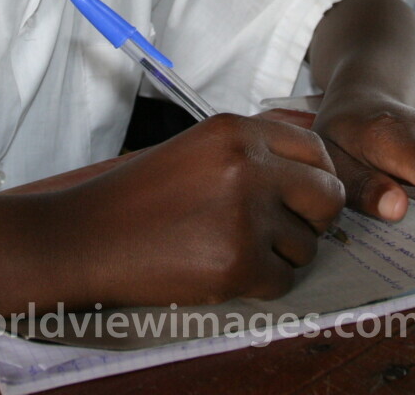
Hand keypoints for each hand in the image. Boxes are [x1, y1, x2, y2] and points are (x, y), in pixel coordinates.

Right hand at [63, 114, 343, 306]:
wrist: (87, 237)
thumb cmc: (140, 197)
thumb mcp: (198, 150)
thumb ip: (253, 152)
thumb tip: (313, 171)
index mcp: (237, 131)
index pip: (316, 150)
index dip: (317, 177)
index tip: (304, 196)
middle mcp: (249, 166)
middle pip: (328, 196)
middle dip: (315, 219)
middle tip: (285, 230)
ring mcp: (246, 216)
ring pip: (306, 245)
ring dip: (280, 254)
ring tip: (231, 247)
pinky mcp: (239, 263)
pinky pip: (282, 280)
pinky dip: (259, 283)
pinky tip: (220, 268)